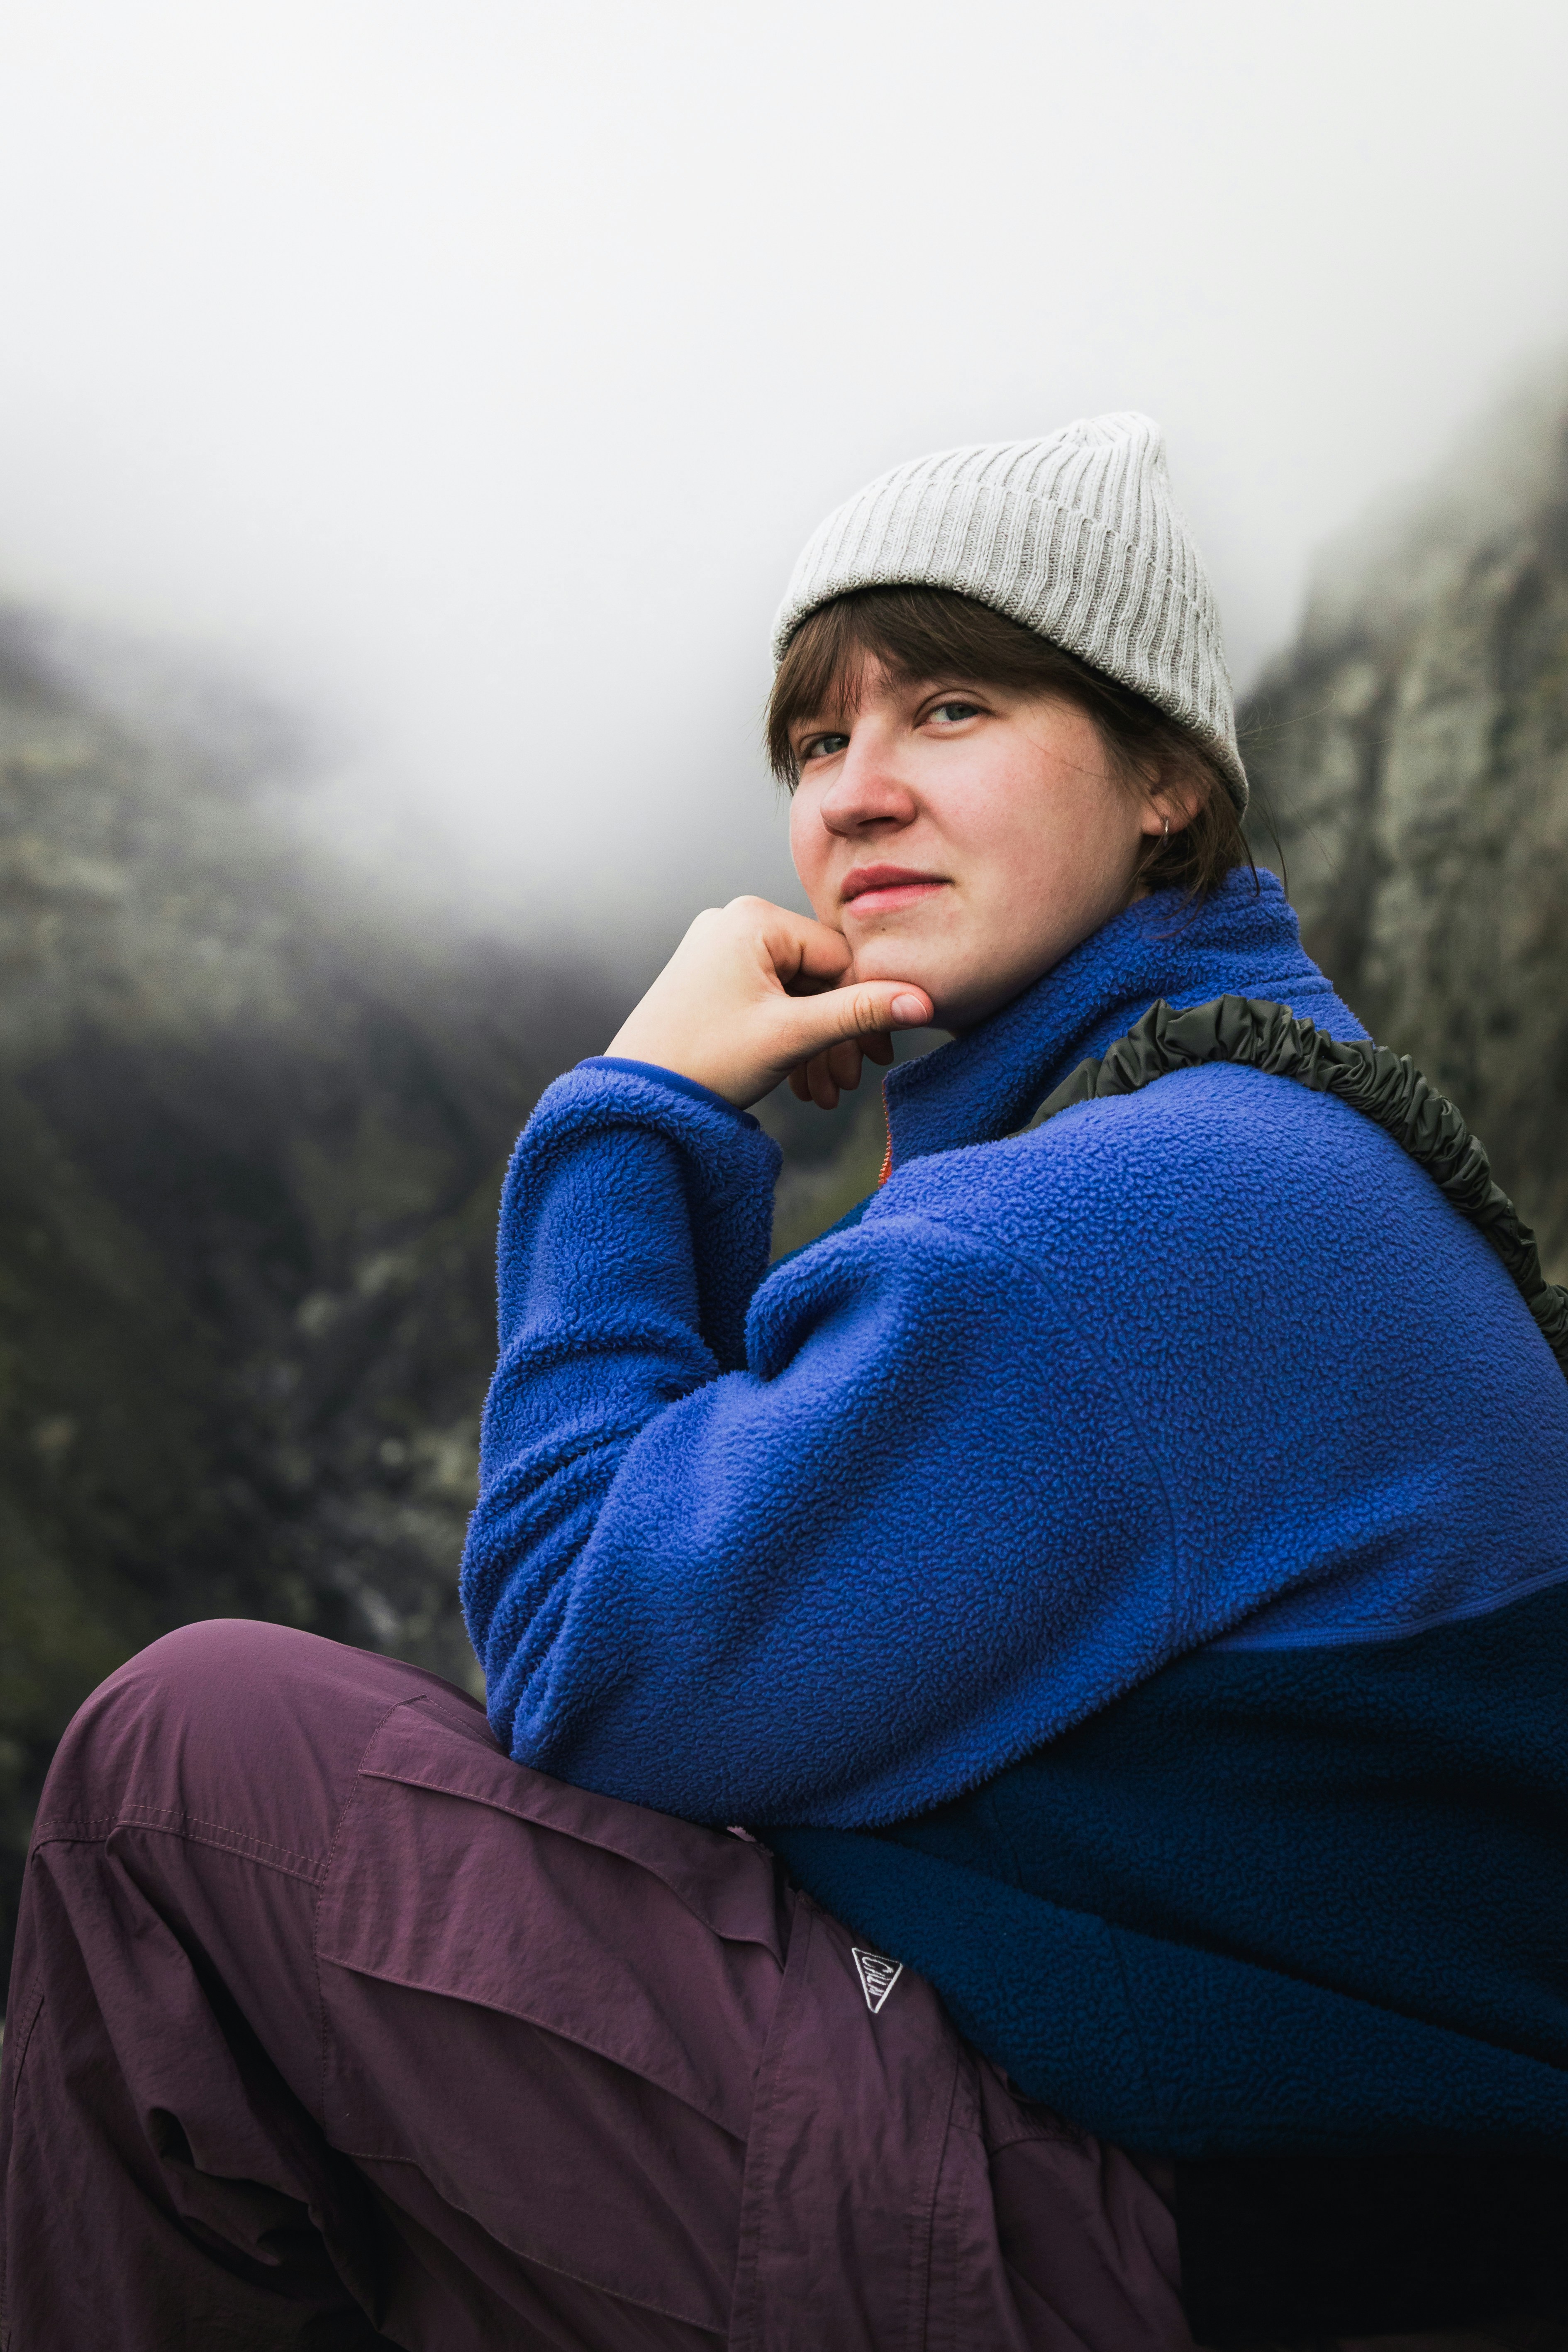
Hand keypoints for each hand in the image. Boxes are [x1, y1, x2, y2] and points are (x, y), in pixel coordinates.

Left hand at [606, 897, 931, 1109]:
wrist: (633, 1096)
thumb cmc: (702, 1060)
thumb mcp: (792, 1036)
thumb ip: (859, 1013)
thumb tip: (924, 1002)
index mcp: (753, 920)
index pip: (838, 956)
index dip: (866, 1007)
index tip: (881, 1055)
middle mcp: (733, 922)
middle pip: (816, 977)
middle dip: (837, 1035)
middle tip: (853, 1081)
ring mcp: (718, 950)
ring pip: (793, 995)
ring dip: (815, 1045)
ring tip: (824, 1093)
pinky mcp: (710, 978)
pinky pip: (767, 1002)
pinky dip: (786, 1040)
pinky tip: (799, 1083)